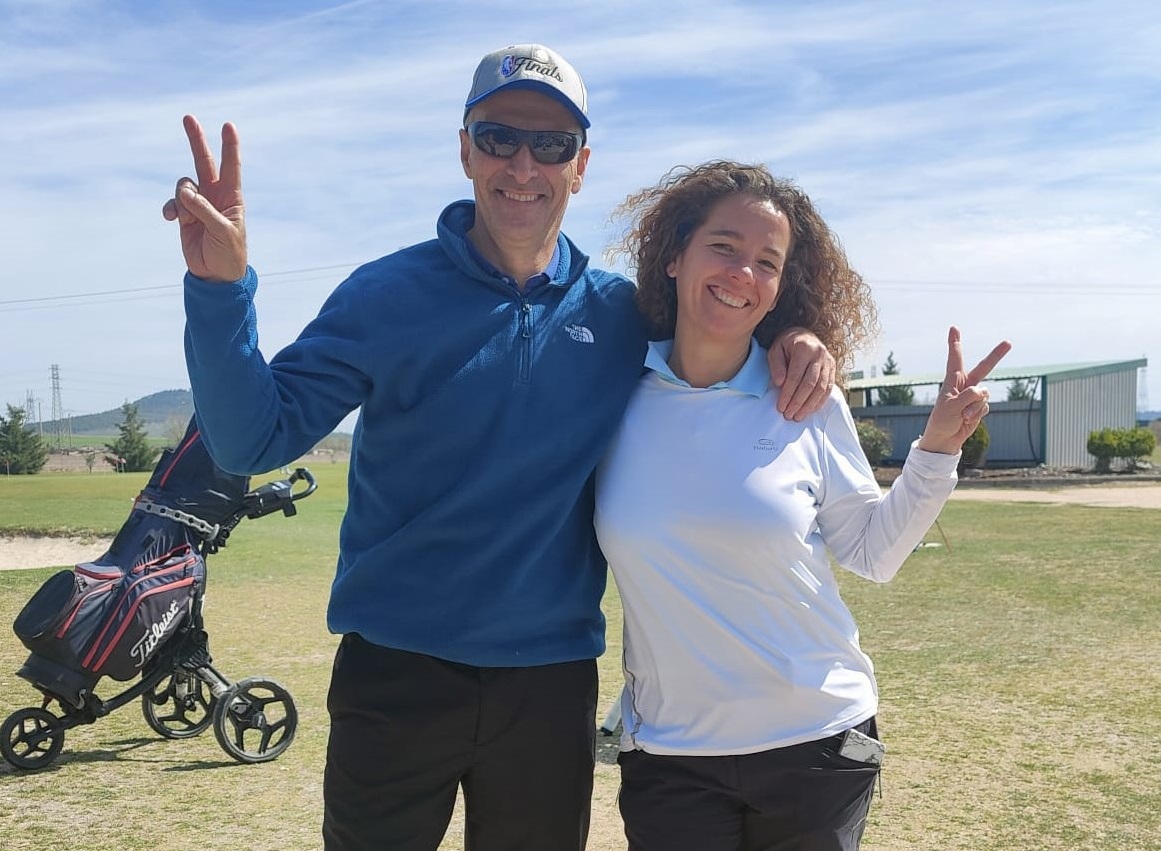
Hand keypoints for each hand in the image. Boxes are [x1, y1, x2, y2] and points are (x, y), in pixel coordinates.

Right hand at [162, 115, 247, 282]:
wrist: (217, 275)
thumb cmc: (229, 253)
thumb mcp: (223, 232)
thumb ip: (205, 210)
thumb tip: (185, 192)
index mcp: (232, 197)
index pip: (231, 166)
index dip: (230, 146)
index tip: (228, 125)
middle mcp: (215, 195)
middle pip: (204, 162)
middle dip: (196, 140)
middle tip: (188, 117)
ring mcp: (198, 204)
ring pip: (184, 185)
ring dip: (182, 198)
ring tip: (187, 218)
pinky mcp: (184, 215)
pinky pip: (173, 202)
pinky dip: (170, 208)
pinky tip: (172, 219)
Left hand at [769, 327, 836, 420]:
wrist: (804, 335)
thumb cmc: (787, 344)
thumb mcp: (776, 349)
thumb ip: (776, 365)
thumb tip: (780, 384)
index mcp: (804, 348)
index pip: (796, 376)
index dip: (788, 394)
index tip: (781, 407)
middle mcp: (819, 354)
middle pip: (810, 384)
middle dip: (798, 403)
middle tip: (789, 415)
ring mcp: (829, 362)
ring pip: (821, 388)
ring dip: (809, 405)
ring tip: (798, 416)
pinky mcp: (833, 368)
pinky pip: (828, 388)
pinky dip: (819, 402)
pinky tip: (809, 410)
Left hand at [918, 327, 1011, 454]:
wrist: (945, 438)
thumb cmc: (942, 420)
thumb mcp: (951, 406)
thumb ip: (968, 396)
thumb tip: (983, 391)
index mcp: (953, 380)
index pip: (955, 358)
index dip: (955, 343)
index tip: (953, 328)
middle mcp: (965, 385)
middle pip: (984, 367)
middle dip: (997, 355)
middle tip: (1009, 342)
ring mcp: (974, 396)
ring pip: (985, 395)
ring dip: (974, 407)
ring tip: (962, 415)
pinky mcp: (980, 407)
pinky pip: (986, 406)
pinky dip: (978, 414)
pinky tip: (967, 420)